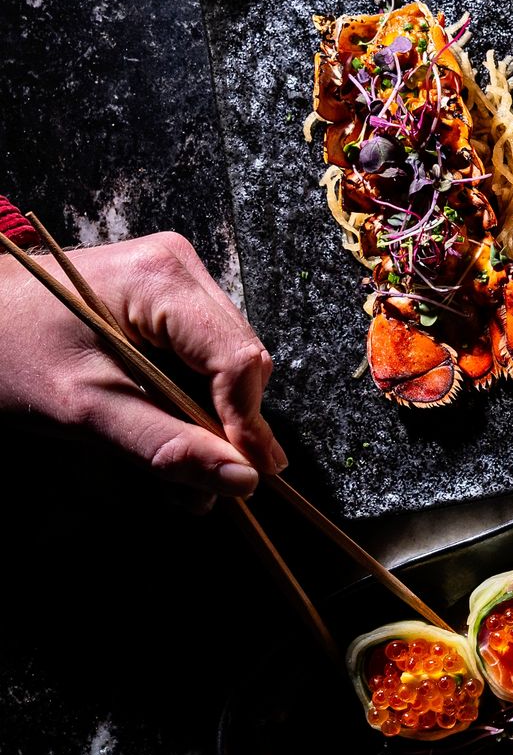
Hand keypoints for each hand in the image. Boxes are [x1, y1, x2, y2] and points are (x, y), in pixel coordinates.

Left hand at [0, 231, 286, 509]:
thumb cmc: (10, 353)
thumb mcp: (82, 407)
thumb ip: (163, 444)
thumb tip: (241, 480)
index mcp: (161, 280)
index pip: (237, 360)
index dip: (247, 423)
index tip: (245, 480)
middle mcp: (181, 267)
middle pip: (240, 360)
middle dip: (228, 427)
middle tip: (207, 487)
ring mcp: (177, 275)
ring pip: (227, 360)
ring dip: (212, 418)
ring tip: (183, 469)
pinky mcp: (169, 293)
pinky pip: (204, 352)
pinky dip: (193, 396)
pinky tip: (170, 428)